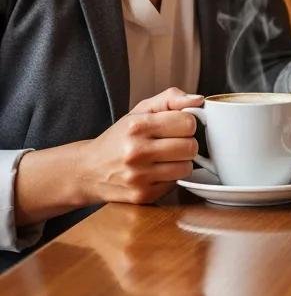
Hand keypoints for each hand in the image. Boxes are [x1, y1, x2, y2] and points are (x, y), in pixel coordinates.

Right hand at [79, 87, 202, 205]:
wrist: (88, 170)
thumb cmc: (120, 137)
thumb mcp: (141, 111)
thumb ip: (171, 99)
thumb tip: (198, 99)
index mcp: (137, 126)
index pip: (188, 123)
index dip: (187, 123)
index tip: (178, 126)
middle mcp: (136, 152)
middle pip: (190, 147)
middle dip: (186, 143)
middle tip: (173, 143)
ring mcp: (138, 176)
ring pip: (186, 168)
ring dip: (181, 162)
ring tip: (165, 158)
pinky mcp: (141, 196)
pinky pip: (175, 184)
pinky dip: (171, 178)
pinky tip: (156, 172)